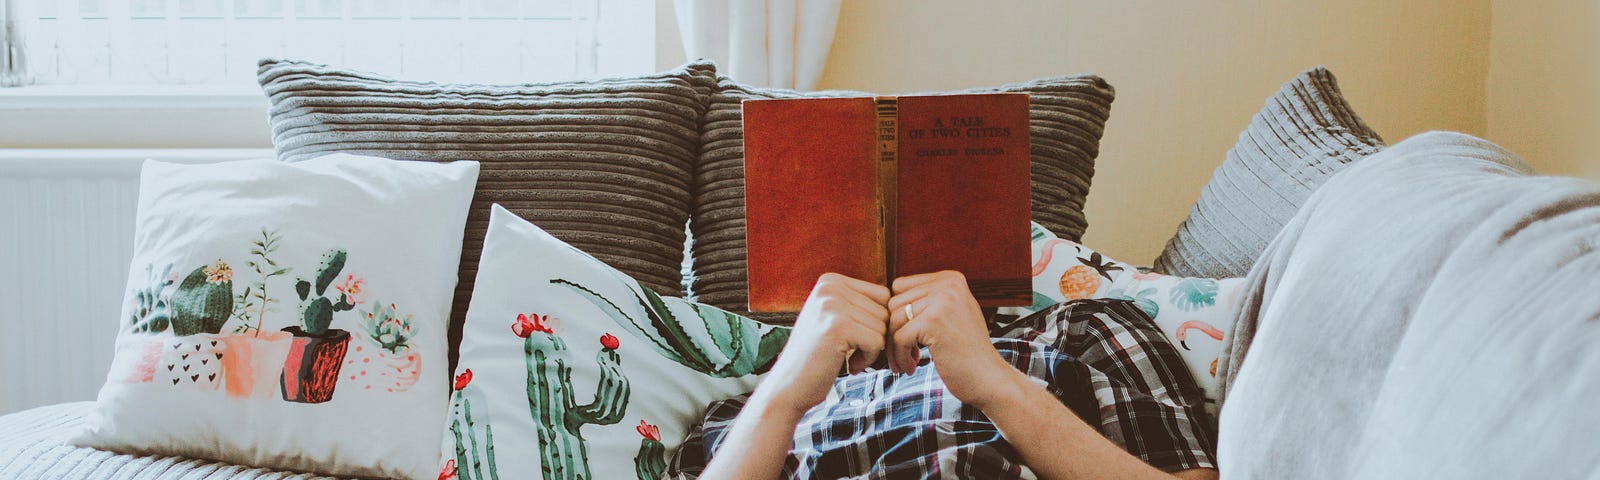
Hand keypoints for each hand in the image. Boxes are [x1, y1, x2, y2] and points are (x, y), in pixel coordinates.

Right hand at [752, 273, 889, 415]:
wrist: (789, 387)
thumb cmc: (818, 357)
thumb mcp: (835, 319)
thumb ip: (861, 306)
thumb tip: (905, 307)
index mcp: (830, 281)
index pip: (882, 296)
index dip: (878, 323)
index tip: (859, 341)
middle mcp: (830, 287)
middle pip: (884, 310)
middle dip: (875, 338)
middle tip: (853, 354)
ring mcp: (832, 305)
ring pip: (883, 327)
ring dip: (871, 350)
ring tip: (848, 358)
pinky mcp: (838, 327)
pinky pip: (877, 341)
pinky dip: (869, 359)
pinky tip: (850, 365)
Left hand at [886, 271, 1016, 408]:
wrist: (989, 379)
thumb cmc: (967, 352)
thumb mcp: (953, 315)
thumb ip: (928, 300)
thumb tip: (889, 298)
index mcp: (951, 279)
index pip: (901, 287)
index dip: (898, 314)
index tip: (906, 337)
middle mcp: (948, 284)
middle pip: (895, 303)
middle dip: (894, 332)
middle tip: (906, 354)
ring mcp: (942, 301)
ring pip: (894, 320)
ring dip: (895, 347)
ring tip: (907, 362)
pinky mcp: (933, 322)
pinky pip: (899, 337)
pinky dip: (900, 357)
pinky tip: (911, 368)